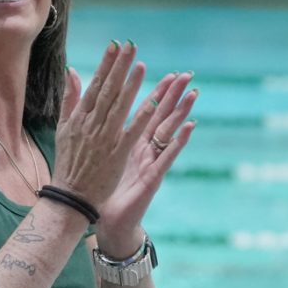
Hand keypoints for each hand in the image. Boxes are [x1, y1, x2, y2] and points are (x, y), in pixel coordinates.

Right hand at [52, 41, 151, 212]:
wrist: (71, 196)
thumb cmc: (68, 161)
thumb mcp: (62, 127)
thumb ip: (69, 98)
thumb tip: (71, 70)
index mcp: (79, 117)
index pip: (95, 84)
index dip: (106, 64)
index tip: (115, 45)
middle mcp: (92, 124)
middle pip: (108, 91)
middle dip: (120, 67)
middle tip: (131, 46)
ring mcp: (105, 139)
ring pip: (120, 107)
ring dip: (132, 86)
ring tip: (141, 65)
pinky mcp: (117, 154)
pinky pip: (132, 132)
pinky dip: (142, 117)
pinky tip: (153, 101)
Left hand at [94, 70, 197, 255]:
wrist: (100, 215)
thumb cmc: (100, 184)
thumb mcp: (98, 150)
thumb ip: (99, 126)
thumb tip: (95, 104)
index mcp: (130, 139)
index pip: (146, 110)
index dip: (156, 91)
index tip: (166, 72)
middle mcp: (144, 148)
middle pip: (161, 116)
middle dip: (173, 96)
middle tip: (186, 75)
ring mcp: (151, 161)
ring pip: (168, 132)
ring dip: (181, 113)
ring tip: (193, 94)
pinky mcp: (153, 176)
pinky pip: (167, 156)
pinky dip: (179, 141)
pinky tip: (189, 127)